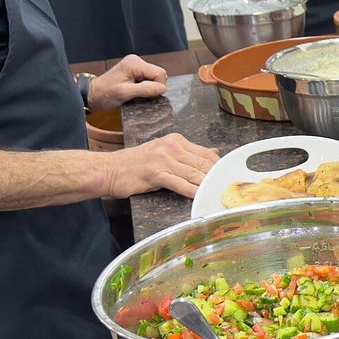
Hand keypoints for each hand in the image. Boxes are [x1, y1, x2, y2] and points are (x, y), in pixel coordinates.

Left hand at [88, 54, 168, 110]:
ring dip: (148, 89)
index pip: (159, 73)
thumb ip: (145, 89)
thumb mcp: (125, 93)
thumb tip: (163, 88)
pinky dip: (145, 88)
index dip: (157, 87)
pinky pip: (149, 80)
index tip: (146, 96)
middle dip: (152, 88)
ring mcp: (136, 66)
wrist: (92, 95)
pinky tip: (136, 92)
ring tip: (135, 94)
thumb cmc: (105, 94)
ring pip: (154, 78)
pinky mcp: (135, 72)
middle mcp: (136, 61)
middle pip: (158, 75)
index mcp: (134, 63)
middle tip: (139, 95)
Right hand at [102, 134, 218, 198]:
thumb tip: (214, 152)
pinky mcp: (156, 174)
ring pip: (194, 174)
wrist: (109, 169)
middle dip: (218, 178)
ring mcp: (163, 159)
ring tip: (219, 196)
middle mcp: (171, 147)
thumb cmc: (136, 164)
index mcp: (176, 140)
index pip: (207, 153)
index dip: (220, 167)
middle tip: (229, 190)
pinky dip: (193, 192)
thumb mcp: (164, 151)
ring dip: (208, 186)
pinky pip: (181, 185)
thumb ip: (189, 153)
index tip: (229, 177)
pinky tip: (201, 199)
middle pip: (204, 164)